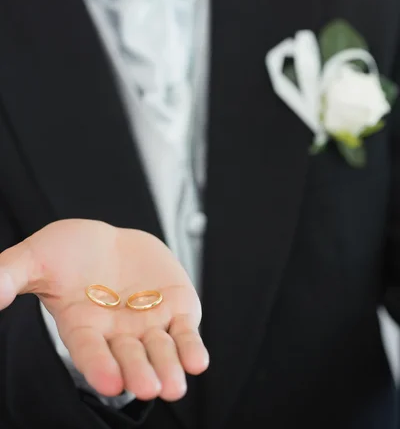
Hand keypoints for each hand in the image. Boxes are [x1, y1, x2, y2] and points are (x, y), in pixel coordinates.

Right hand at [0, 220, 207, 400]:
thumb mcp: (37, 257)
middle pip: (130, 357)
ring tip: (174, 386)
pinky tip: (198, 361)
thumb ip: (12, 274)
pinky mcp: (175, 308)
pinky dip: (191, 346)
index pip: (90, 352)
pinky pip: (185, 331)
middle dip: (140, 372)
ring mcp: (148, 322)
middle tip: (150, 387)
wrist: (108, 238)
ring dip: (169, 367)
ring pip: (161, 350)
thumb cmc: (69, 251)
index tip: (109, 384)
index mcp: (83, 327)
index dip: (100, 367)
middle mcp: (117, 333)